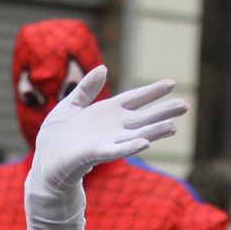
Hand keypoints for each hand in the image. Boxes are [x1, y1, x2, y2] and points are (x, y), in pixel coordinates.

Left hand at [28, 67, 186, 195]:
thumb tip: (103, 68)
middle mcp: (112, 126)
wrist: (44, 162)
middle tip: (186, 105)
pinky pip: (115, 150)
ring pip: (135, 134)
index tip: (172, 83)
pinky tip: (145, 143)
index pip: (134, 99)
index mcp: (106, 112)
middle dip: (163, 112)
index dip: (152, 91)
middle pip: (142, 117)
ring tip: (173, 126)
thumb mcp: (69, 105)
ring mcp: (105, 141)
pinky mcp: (94, 154)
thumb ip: (86, 88)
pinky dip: (129, 147)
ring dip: (153, 131)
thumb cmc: (57, 136)